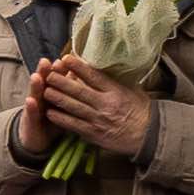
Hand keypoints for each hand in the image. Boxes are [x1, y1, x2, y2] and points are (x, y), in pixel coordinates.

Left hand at [24, 56, 147, 156]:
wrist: (148, 136)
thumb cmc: (141, 111)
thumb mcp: (133, 90)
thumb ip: (117, 80)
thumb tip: (105, 65)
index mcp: (115, 91)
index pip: (94, 76)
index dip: (78, 67)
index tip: (66, 58)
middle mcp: (105, 104)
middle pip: (79, 91)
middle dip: (61, 81)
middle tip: (49, 74)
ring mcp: (98, 119)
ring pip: (73, 107)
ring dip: (57, 98)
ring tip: (45, 90)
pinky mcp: (94, 134)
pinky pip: (74, 125)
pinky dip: (61, 118)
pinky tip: (50, 112)